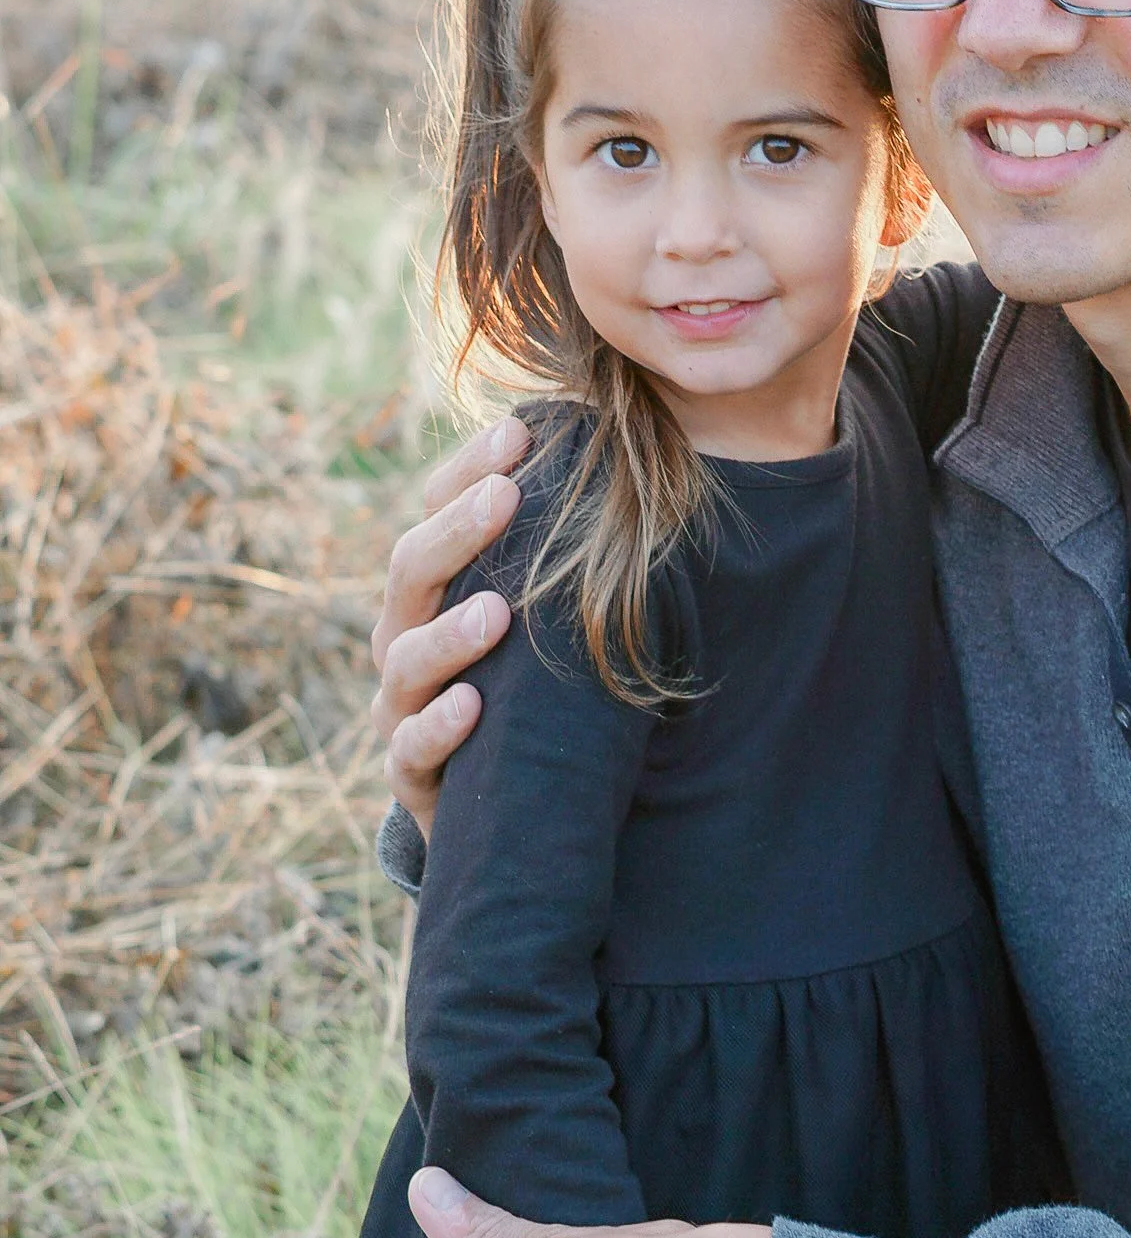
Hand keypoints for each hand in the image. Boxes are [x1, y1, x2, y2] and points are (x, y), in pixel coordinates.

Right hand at [370, 416, 527, 832]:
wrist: (504, 803)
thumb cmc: (529, 685)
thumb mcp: (542, 616)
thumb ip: (560, 553)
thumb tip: (621, 462)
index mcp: (434, 588)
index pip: (435, 513)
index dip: (467, 472)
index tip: (517, 433)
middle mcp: (406, 638)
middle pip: (411, 572)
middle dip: (457, 532)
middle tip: (506, 495)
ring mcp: (402, 708)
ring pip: (405, 662)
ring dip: (449, 636)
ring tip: (496, 613)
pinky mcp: (414, 778)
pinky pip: (412, 751)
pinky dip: (438, 728)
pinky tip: (472, 706)